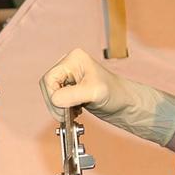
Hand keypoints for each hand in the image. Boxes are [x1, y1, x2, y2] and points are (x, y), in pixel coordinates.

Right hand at [39, 48, 174, 145]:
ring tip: (73, 113)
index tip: (63, 110)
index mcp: (73, 59)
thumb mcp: (94, 92)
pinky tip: (75, 112)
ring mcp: (69, 77)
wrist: (126, 104)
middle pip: (48, 86)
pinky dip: (62, 108)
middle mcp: (69, 65)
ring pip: (51, 94)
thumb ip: (72, 95)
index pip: (49, 78)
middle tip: (66, 115)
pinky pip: (57, 99)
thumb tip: (55, 100)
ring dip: (58, 107)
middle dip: (55, 103)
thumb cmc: (116, 93)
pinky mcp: (70, 88)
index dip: (52, 96)